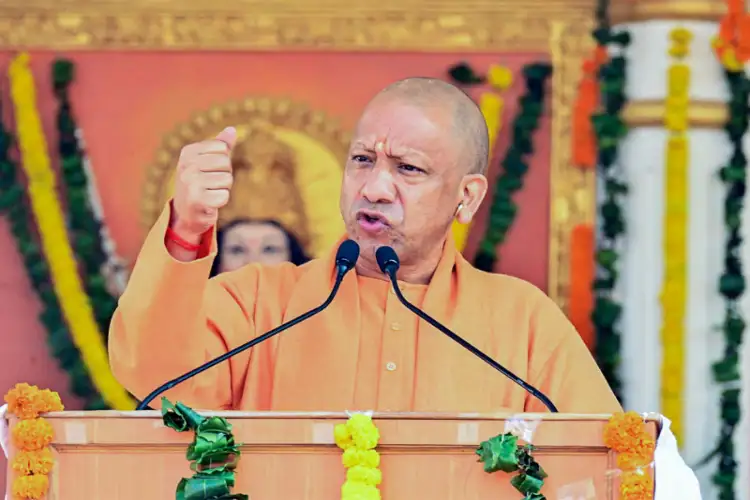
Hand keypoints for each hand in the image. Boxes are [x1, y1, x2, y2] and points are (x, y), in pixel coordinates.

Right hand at [170, 127, 236, 242]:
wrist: (186, 213)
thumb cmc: (200, 183)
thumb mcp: (207, 162)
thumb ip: (220, 146)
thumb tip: (232, 130)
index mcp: (188, 152)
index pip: (223, 148)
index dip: (223, 161)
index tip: (210, 170)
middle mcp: (186, 165)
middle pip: (226, 162)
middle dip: (224, 175)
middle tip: (210, 184)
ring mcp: (190, 182)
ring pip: (227, 179)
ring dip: (223, 189)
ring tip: (209, 193)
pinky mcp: (196, 199)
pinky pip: (224, 196)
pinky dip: (220, 201)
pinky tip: (208, 203)